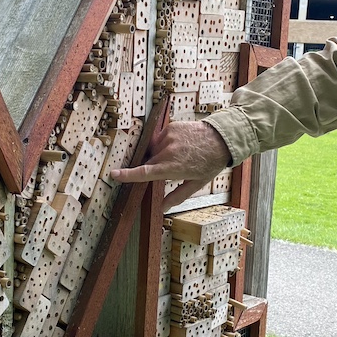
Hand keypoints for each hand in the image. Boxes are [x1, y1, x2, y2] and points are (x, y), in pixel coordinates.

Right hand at [111, 121, 231, 208]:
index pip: (144, 173)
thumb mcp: (196, 183)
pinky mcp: (171, 128)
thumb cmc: (210, 163)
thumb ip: (177, 196)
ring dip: (161, 155)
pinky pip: (161, 139)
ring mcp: (169, 137)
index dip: (127, 175)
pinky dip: (166, 144)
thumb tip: (162, 208)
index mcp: (172, 168)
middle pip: (149, 162)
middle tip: (173, 168)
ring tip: (180, 155)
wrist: (222, 138)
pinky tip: (181, 145)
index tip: (114, 174)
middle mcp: (168, 151)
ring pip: (155, 150)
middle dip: (155, 167)